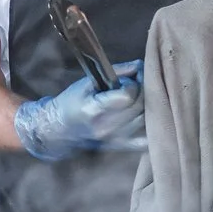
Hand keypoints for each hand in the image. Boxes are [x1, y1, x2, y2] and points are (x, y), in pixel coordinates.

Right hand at [11, 62, 144, 160]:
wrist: (61, 129)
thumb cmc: (72, 102)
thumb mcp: (86, 83)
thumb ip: (115, 72)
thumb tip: (139, 65)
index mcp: (93, 110)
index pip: (127, 96)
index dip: (132, 83)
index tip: (128, 79)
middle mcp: (105, 127)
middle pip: (139, 106)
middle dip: (143, 90)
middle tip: (136, 84)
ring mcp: (115, 139)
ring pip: (146, 119)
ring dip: (147, 105)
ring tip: (137, 97)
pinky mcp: (121, 146)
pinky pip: (146, 139)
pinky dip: (151, 126)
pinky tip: (146, 115)